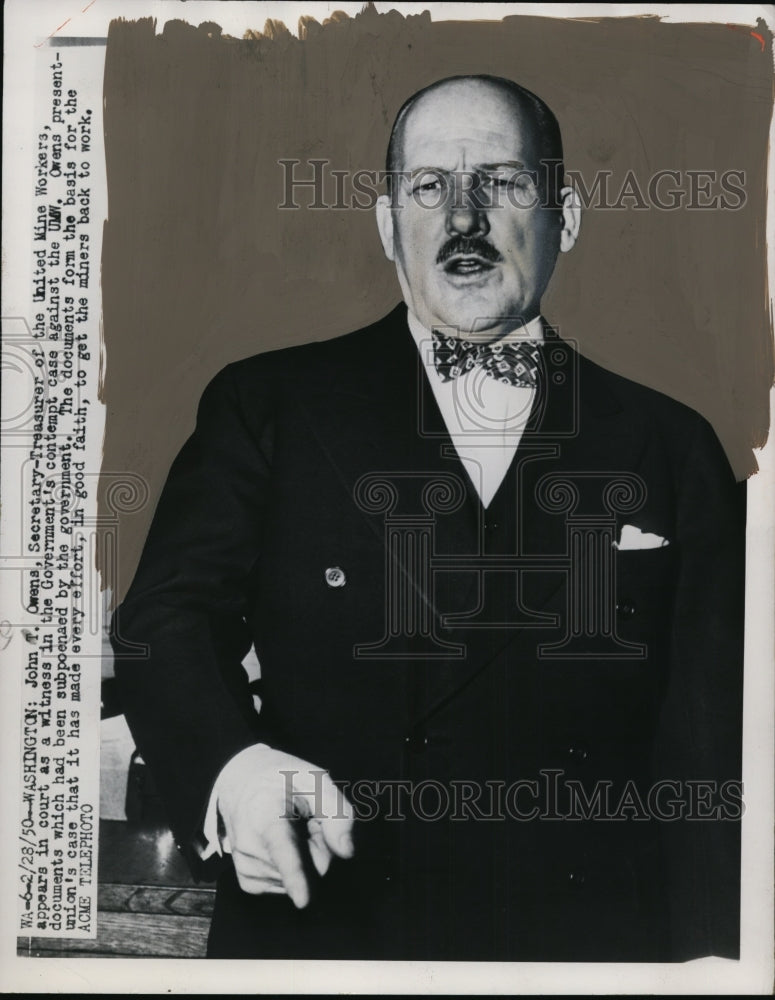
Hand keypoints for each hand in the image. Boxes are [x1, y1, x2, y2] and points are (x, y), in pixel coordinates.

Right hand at [214, 744, 354, 906]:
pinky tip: (282, 845)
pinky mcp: (248, 882)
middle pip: (311, 867)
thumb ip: (336, 811)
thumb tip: (346, 852)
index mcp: (264, 814)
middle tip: (305, 818)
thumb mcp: (314, 778)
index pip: (283, 849)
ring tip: (290, 827)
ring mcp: (246, 867)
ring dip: (306, 856)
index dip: (295, 875)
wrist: (239, 782)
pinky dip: (293, 869)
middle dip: (319, 845)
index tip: (303, 900)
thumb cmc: (281, 778)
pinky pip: (289, 886)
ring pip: (303, 880)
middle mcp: (249, 844)